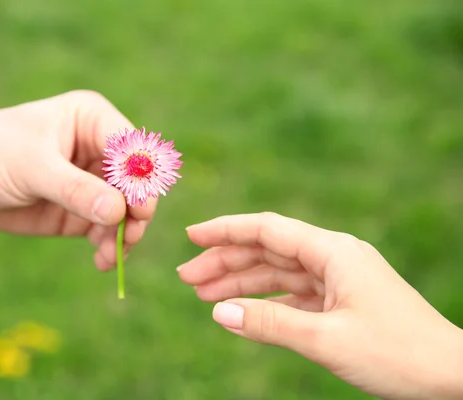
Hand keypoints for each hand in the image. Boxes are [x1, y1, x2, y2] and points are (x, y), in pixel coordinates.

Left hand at [0, 90, 155, 269]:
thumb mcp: (32, 168)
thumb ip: (76, 190)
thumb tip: (119, 213)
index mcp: (92, 121)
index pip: (133, 149)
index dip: (141, 178)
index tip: (137, 210)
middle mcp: (98, 151)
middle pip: (136, 183)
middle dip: (136, 212)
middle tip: (128, 237)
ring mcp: (91, 183)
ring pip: (126, 211)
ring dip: (124, 234)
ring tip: (110, 255)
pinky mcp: (80, 210)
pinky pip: (107, 230)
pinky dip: (109, 246)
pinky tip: (102, 261)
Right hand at [178, 212, 462, 398]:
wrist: (450, 376)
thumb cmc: (398, 353)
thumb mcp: (326, 339)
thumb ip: (270, 323)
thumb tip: (219, 311)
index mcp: (334, 252)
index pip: (268, 230)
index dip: (226, 230)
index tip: (191, 235)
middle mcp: (333, 258)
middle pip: (268, 250)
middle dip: (226, 261)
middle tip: (186, 277)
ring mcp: (337, 279)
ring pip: (277, 273)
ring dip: (241, 282)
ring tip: (203, 295)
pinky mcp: (339, 302)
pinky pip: (292, 294)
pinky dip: (265, 302)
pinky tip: (241, 311)